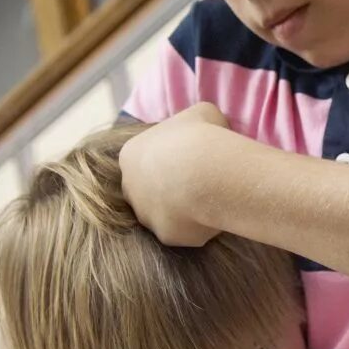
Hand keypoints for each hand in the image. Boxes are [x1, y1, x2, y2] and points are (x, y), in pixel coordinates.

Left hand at [120, 102, 230, 245]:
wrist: (208, 173)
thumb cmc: (202, 136)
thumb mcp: (201, 113)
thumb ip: (193, 124)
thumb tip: (202, 130)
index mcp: (131, 155)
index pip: (148, 160)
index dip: (173, 160)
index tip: (195, 159)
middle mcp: (131, 188)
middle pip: (151, 191)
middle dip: (172, 189)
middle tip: (202, 182)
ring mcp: (146, 215)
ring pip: (166, 214)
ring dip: (185, 209)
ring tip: (213, 198)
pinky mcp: (166, 235)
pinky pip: (185, 231)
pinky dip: (201, 225)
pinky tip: (218, 213)